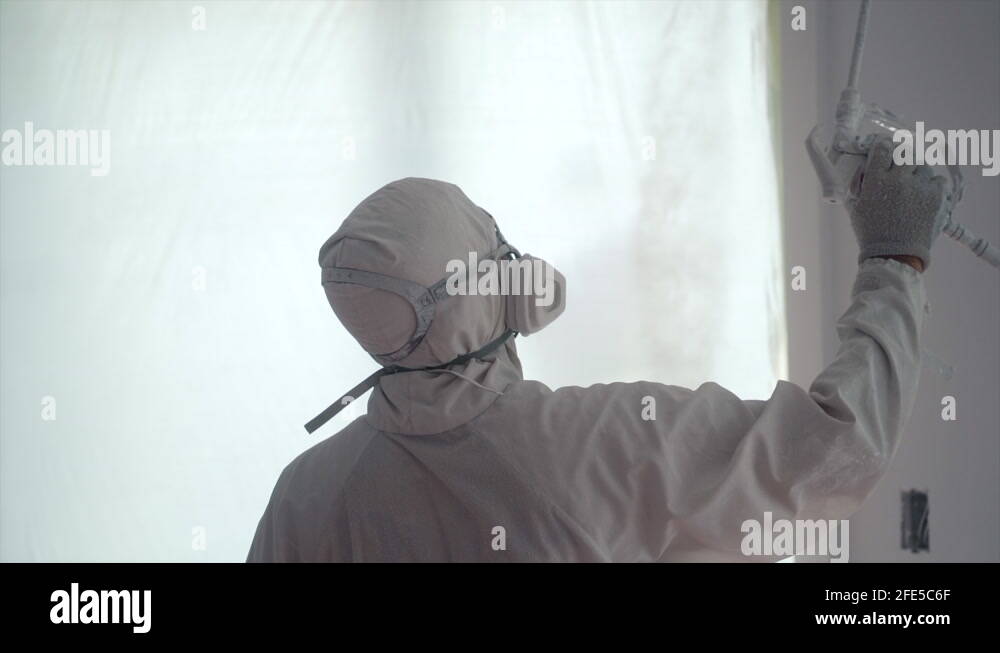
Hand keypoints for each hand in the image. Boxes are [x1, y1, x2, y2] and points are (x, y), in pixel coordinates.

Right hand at [850, 136, 946, 269]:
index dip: (884, 146)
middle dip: (902, 157)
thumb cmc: (872, 233)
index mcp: (875, 181)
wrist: (895, 255)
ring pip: (922, 165)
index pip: (882, 148)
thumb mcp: (856, 207)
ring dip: (917, 172)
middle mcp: (898, 179)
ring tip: (912, 185)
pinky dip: (932, 186)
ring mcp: (919, 186)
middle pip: (905, 152)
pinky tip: (923, 196)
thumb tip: (864, 167)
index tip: (885, 148)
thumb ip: (859, 185)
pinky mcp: (936, 196)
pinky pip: (938, 180)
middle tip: (900, 166)